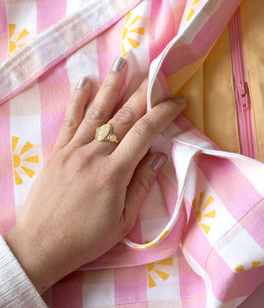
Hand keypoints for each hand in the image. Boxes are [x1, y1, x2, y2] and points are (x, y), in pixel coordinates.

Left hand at [5, 57, 185, 294]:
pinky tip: (85, 82)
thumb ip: (142, 185)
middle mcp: (93, 154)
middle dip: (142, 91)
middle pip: (123, 115)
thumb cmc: (86, 239)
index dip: (163, 113)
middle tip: (156, 69)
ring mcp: (73, 150)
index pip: (144, 132)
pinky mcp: (57, 152)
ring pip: (96, 111)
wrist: (41, 246)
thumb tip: (159, 155)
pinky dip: (78, 100)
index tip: (178, 101)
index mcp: (114, 173)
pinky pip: (70, 121)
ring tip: (122, 61)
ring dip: (111, 85)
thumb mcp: (123, 220)